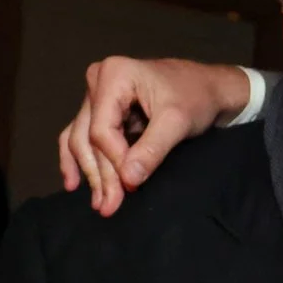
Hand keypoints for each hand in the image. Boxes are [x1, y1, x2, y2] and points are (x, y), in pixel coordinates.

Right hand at [56, 58, 249, 217]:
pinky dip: (79, 160)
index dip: (115, 161)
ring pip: (82, 140)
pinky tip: (74, 183)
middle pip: (89, 137)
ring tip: (101, 203)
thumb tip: (128, 179)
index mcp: (114, 74)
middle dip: (100, 174)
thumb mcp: (178, 122)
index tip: (132, 186)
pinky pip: (81, 135)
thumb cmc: (197, 97)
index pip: (102, 129)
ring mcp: (96, 94)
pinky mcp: (100, 109)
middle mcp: (98, 80)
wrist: (208, 87)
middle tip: (110, 207)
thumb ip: (153, 149)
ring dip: (90, 173)